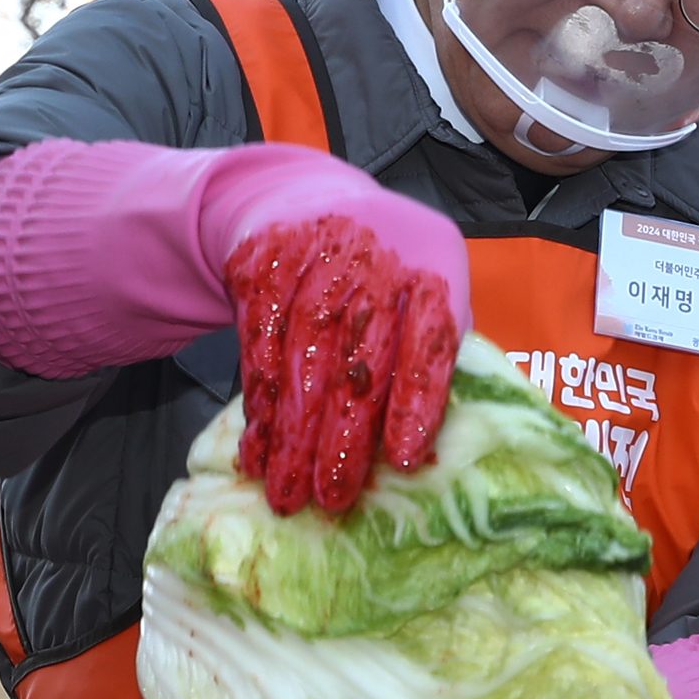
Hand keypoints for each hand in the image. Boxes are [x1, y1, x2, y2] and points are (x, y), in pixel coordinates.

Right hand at [207, 150, 470, 516]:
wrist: (305, 200)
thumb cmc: (384, 268)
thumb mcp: (428, 288)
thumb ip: (436, 351)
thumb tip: (441, 441)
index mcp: (431, 269)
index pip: (430, 342)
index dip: (417, 401)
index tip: (403, 459)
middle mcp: (375, 258)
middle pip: (359, 357)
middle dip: (342, 435)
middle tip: (332, 499)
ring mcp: (313, 257)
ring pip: (302, 355)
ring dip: (291, 432)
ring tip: (287, 492)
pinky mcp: (262, 264)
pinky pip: (258, 341)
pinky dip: (257, 402)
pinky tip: (257, 449)